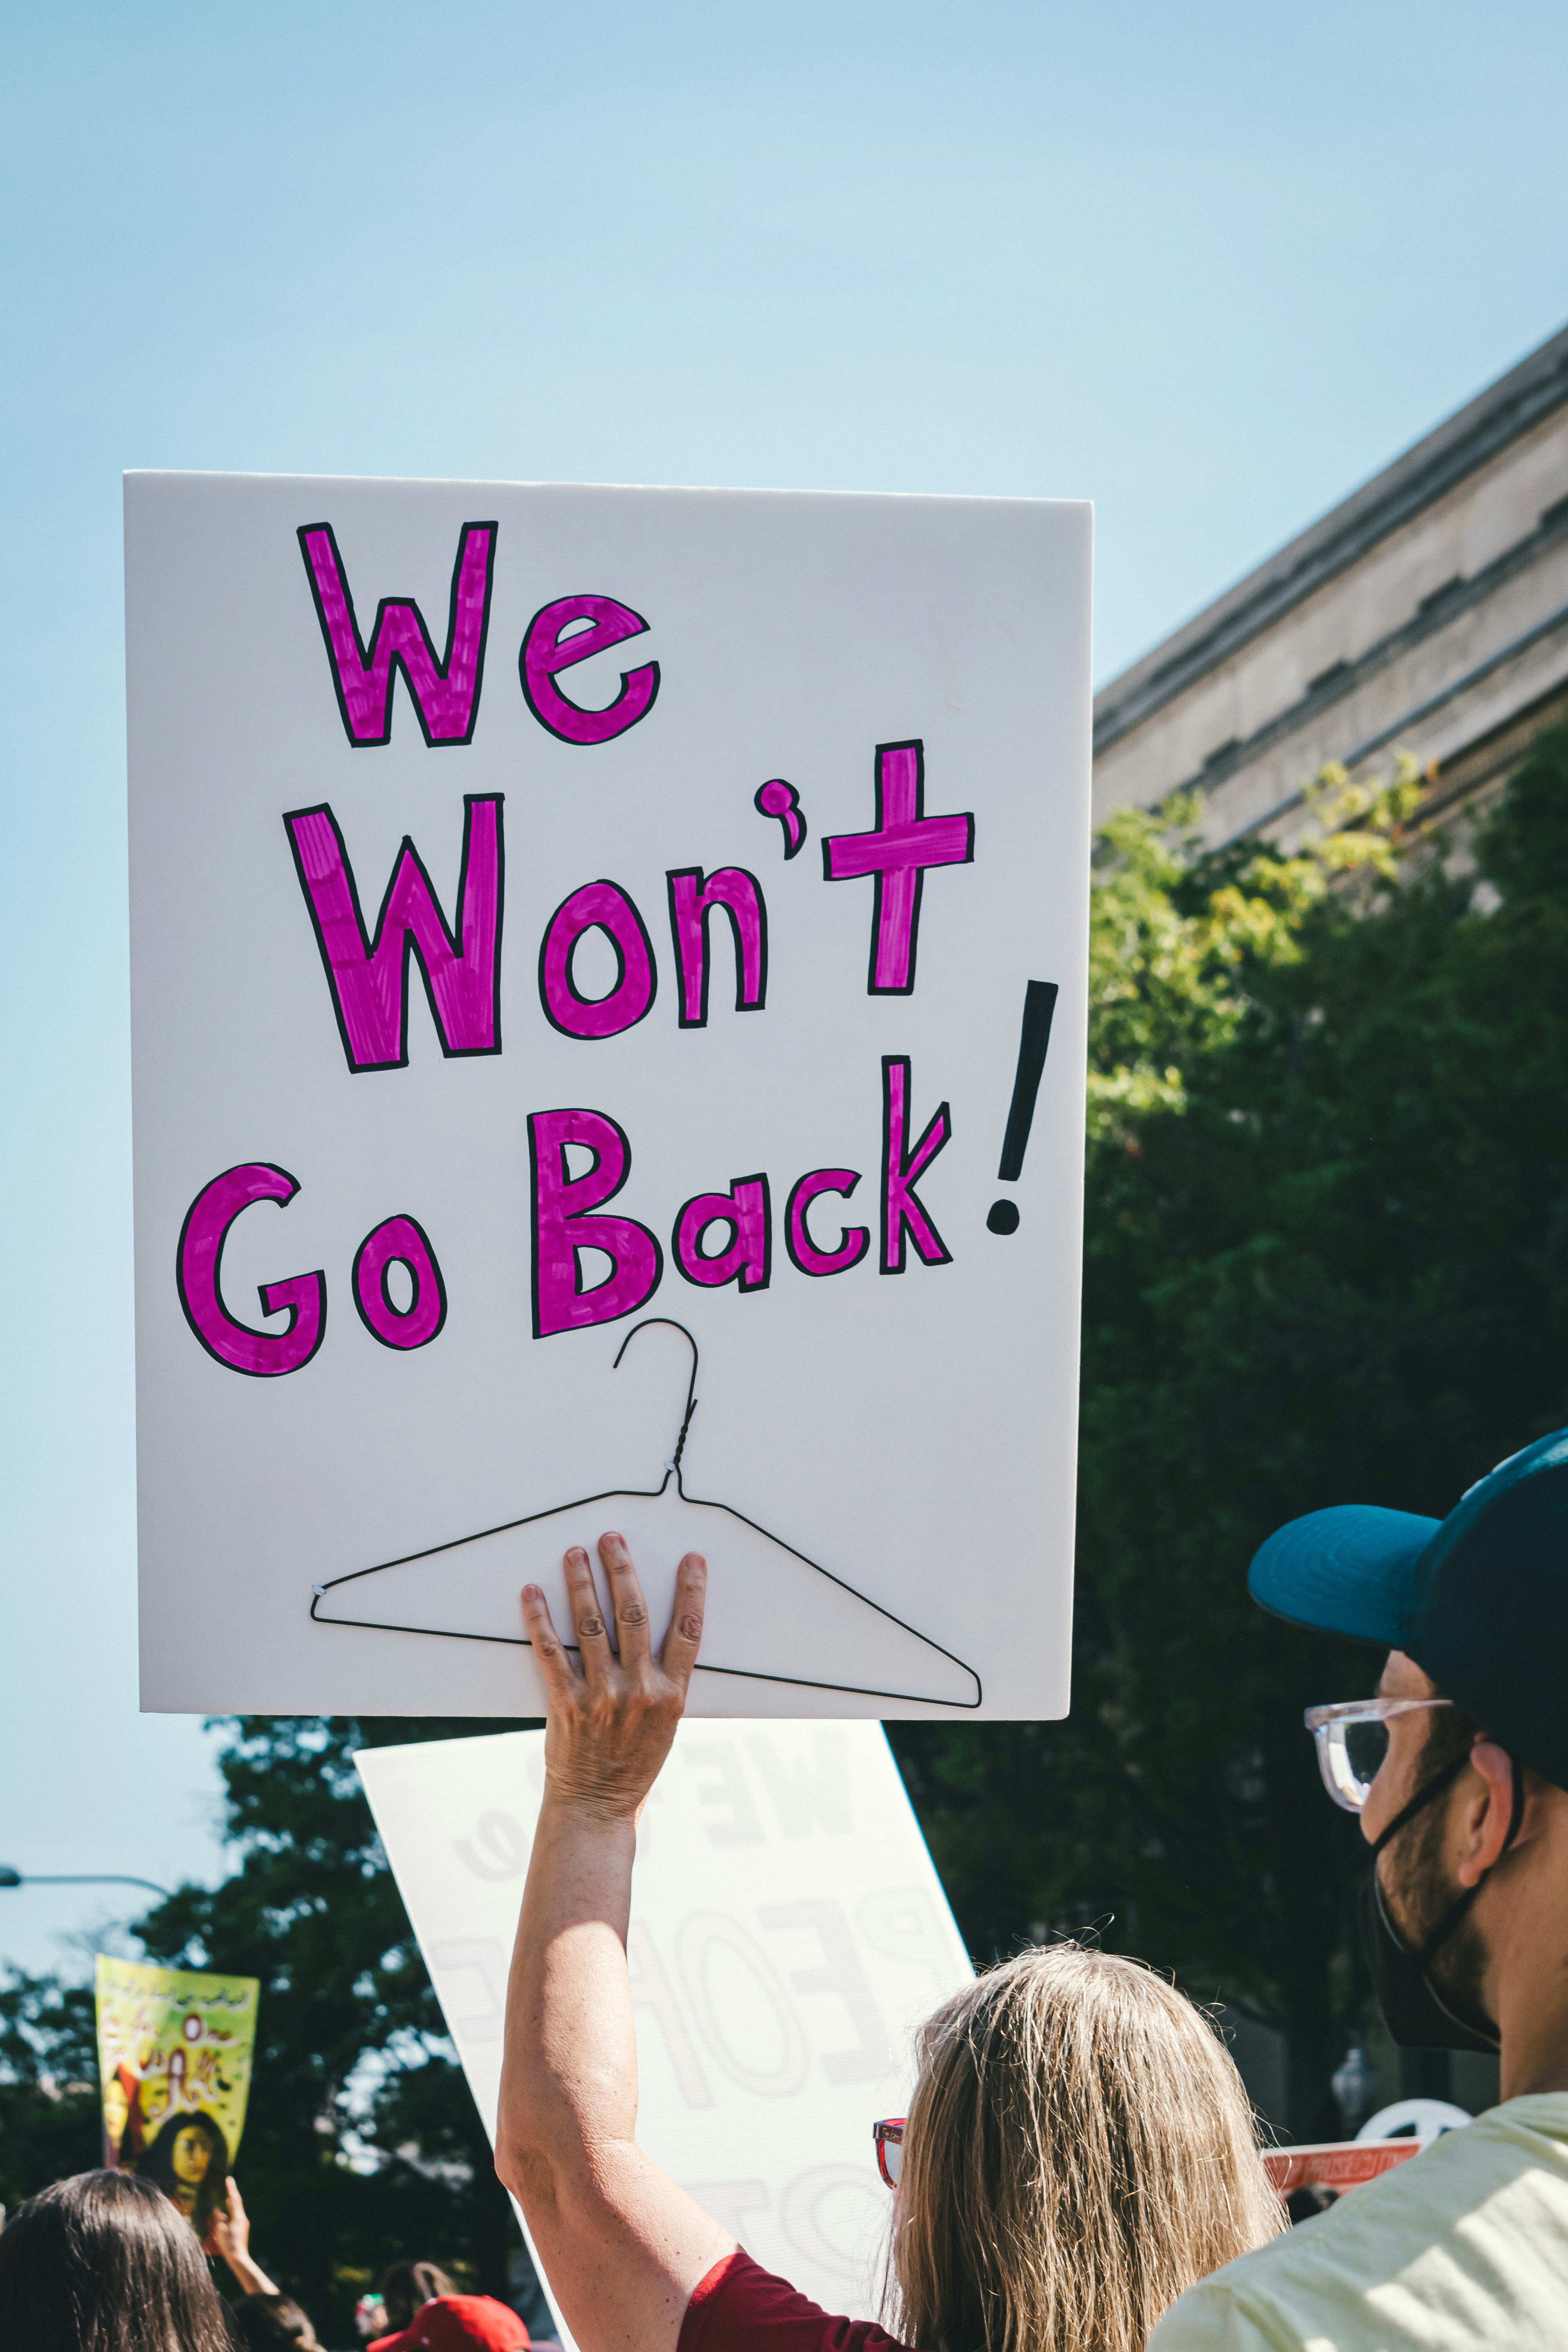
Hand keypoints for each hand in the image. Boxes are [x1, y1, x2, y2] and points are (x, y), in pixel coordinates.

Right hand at [210, 2175, 247, 2263]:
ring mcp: (243, 2224)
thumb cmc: (228, 2244)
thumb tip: (217, 2209)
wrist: (238, 2257)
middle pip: (236, 2203)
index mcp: (238, 2217)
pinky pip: (235, 2217)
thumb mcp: (220, 2230)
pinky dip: (230, 2213)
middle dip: (231, 2194)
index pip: (234, 2199)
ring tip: (226, 2198)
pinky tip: (224, 2216)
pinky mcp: (241, 2229)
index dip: (231, 2189)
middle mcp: (242, 2218)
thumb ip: (218, 2218)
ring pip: (236, 2210)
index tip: (229, 2179)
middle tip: (228, 2184)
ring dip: (230, 2204)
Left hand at [522, 1533, 705, 1819]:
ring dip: (581, 1583)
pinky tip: (532, 1594)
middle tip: (613, 1538)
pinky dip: (539, 1620)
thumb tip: (657, 1639)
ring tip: (575, 1554)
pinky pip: (550, 1652)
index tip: (691, 1560)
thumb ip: (664, 1686)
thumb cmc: (634, 1768)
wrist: (596, 1809)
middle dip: (623, 1570)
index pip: (687, 1632)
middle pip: (634, 1615)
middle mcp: (639, 1691)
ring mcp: (602, 1696)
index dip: (691, 1592)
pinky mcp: (567, 1704)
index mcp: (671, 1696)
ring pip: (591, 1625)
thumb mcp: (665, 1727)